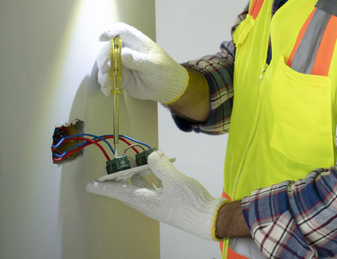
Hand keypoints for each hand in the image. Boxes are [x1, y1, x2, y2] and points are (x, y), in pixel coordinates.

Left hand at [86, 151, 226, 240]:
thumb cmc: (190, 203)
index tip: (89, 184)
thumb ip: (161, 166)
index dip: (104, 186)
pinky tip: (157, 171)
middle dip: (122, 176)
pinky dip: (151, 178)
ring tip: (136, 164)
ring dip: (137, 176)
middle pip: (128, 189)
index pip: (118, 191)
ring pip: (141, 188)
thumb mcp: (175, 181)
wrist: (208, 219)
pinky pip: (153, 189)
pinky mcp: (169, 202)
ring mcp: (158, 204)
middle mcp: (148, 203)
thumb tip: (152, 154)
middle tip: (118, 165)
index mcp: (144, 200)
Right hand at [97, 22, 187, 103]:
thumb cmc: (165, 72)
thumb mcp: (154, 66)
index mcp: (138, 43)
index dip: (111, 31)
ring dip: (103, 73)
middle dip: (104, 58)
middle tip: (105, 68)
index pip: (122, 31)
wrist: (168, 88)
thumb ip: (138, 60)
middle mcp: (128, 51)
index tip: (102, 37)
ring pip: (106, 64)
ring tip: (106, 83)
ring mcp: (123, 64)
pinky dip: (105, 83)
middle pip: (109, 49)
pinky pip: (108, 78)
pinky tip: (107, 90)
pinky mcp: (121, 75)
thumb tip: (122, 54)